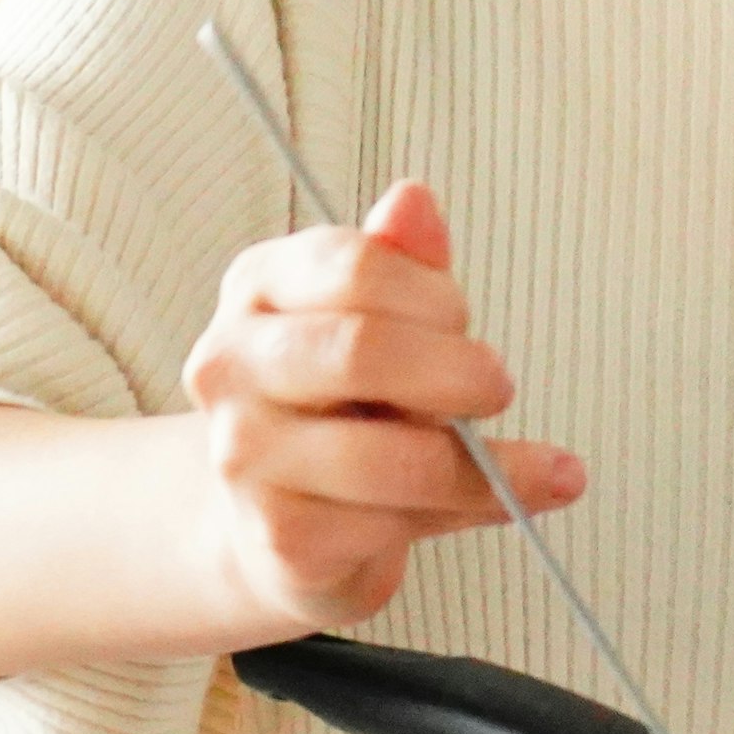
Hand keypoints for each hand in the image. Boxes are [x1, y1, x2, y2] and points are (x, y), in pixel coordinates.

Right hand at [177, 180, 584, 636]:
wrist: (282, 524)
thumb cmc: (346, 408)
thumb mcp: (382, 323)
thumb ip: (404, 267)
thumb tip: (414, 199)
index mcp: (258, 288)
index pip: (355, 266)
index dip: (435, 296)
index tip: (463, 322)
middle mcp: (229, 366)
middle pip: (361, 351)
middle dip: (455, 372)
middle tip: (497, 386)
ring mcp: (243, 455)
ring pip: (388, 456)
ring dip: (471, 462)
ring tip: (504, 460)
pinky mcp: (277, 534)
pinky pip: (392, 523)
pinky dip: (462, 512)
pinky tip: (485, 502)